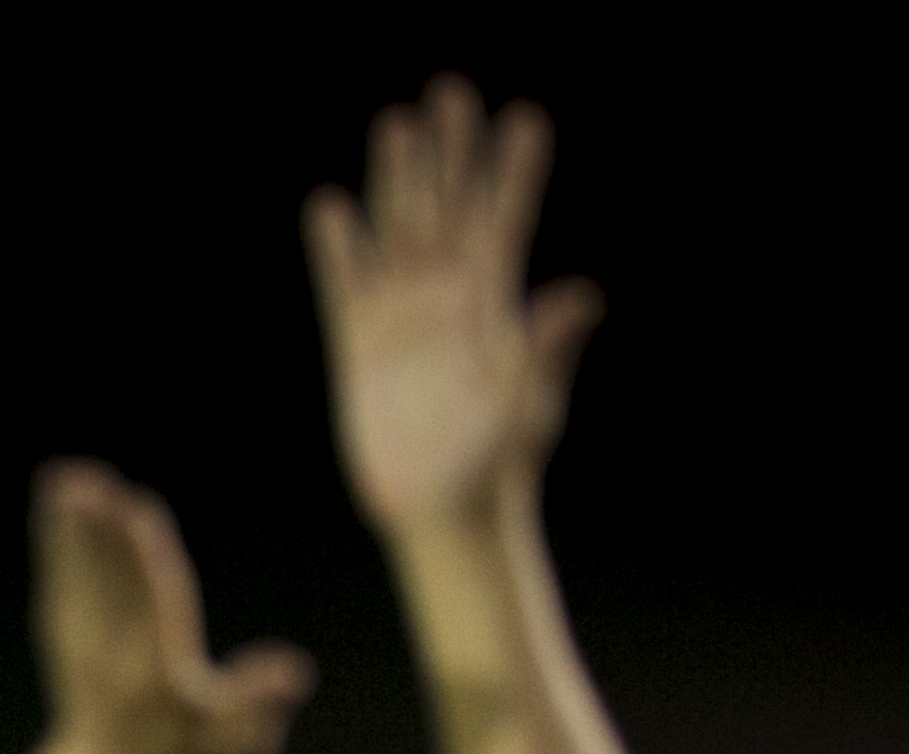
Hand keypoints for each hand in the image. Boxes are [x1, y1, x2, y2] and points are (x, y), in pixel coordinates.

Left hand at [23, 461, 315, 753]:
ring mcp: (81, 653)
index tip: (138, 517)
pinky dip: (57, 547)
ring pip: (76, 581)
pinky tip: (55, 506)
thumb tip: (292, 674)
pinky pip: (60, 587)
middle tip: (92, 486)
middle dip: (102, 536)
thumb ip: (262, 707)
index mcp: (157, 678)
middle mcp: (112, 662)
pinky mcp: (64, 645)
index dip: (145, 561)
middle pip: (108, 587)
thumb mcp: (237, 748)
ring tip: (64, 480)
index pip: (153, 608)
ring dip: (69, 531)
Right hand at [305, 78, 597, 536]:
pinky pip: (344, 284)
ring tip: (395, 123)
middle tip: (450, 91)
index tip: (525, 120)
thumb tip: (578, 297)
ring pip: (398, 231)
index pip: (505, 220)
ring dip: (397, 180)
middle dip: (451, 152)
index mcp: (494, 303)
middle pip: (448, 207)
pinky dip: (337, 247)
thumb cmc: (498, 460)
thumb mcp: (531, 401)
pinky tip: (330, 208)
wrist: (443, 507)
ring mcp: (401, 318)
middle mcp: (447, 298)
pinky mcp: (358, 345)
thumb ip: (547, 346)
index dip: (514, 172)